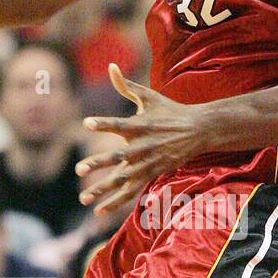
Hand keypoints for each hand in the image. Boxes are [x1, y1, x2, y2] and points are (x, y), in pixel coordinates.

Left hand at [76, 63, 210, 213]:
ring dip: (103, 189)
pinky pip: (131, 191)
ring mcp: (147, 163)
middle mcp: (143, 146)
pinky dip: (116, 202)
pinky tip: (99, 210)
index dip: (103, 123)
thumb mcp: (150, 97)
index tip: (87, 123)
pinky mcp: (151, 174)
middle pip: (119, 158)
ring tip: (83, 197)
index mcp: (140, 125)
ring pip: (123, 180)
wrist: (198, 131)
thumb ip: (126, 85)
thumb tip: (110, 66)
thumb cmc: (170, 111)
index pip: (119, 124)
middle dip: (99, 164)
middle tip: (79, 169)